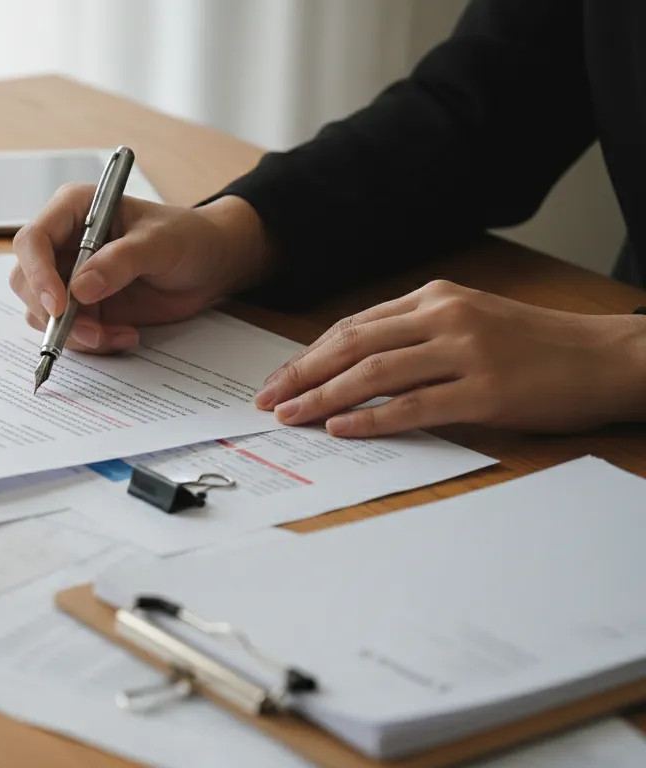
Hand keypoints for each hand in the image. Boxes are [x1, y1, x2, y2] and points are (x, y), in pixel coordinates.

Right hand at [9, 187, 273, 352]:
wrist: (207, 265)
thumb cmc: (186, 237)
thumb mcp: (160, 242)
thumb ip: (121, 261)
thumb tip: (79, 288)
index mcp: (74, 210)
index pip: (33, 240)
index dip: (37, 274)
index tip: (59, 306)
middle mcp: (63, 243)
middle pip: (26, 281)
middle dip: (53, 314)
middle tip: (92, 332)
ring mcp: (68, 277)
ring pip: (42, 313)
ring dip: (75, 333)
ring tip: (119, 334)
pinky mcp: (81, 307)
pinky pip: (67, 332)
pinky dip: (92, 342)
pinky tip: (126, 335)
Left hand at [255, 280, 645, 436]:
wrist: (607, 358)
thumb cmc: (537, 346)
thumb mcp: (473, 320)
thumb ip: (419, 332)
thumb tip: (357, 362)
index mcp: (437, 297)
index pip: (355, 325)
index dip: (310, 354)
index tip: (278, 377)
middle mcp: (446, 317)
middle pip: (353, 344)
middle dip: (302, 373)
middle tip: (266, 398)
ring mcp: (466, 353)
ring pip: (375, 373)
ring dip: (324, 395)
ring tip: (291, 415)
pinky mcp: (486, 391)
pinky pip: (415, 406)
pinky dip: (372, 418)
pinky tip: (341, 427)